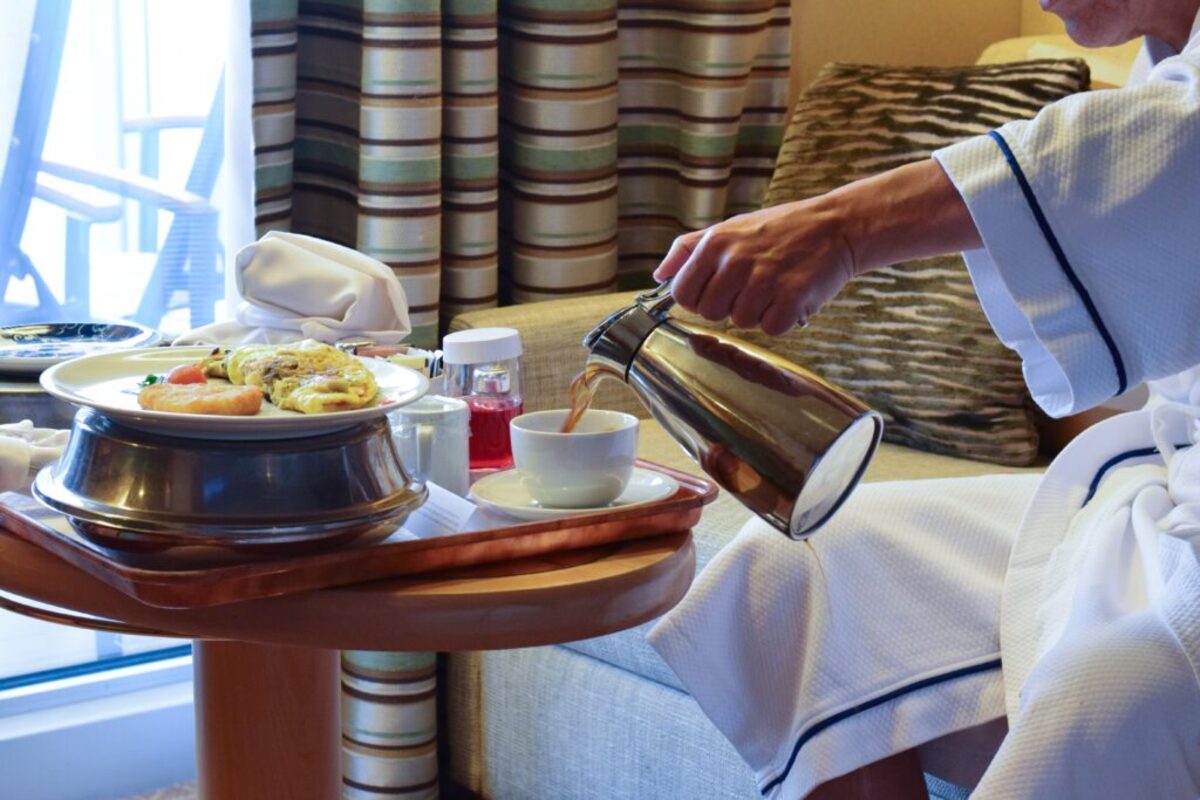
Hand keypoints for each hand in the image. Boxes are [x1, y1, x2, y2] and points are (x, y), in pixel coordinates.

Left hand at [652, 196, 857, 336]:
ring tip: (774, 288)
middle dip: (726, 307)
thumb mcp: (730, 228)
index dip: (696, 300)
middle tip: (751, 288)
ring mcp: (763, 279)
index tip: (715, 293)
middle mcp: (736, 260)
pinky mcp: (791, 297)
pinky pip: (770, 329)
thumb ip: (688, 250)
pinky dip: (781, 320)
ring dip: (756, 313)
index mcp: (715, 243)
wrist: (836, 227)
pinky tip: (790, 298)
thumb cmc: (780, 230)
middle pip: (708, 312)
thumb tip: (659, 275)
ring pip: (739, 322)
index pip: (682, 292)